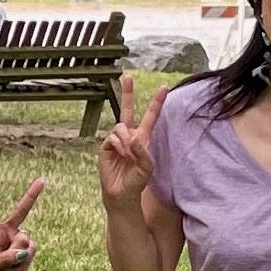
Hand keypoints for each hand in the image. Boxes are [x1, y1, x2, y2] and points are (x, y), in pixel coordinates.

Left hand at [0, 176, 45, 270]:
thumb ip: (2, 259)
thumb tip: (23, 251)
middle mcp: (6, 231)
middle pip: (21, 211)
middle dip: (32, 195)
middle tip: (42, 180)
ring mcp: (19, 239)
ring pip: (23, 239)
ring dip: (15, 253)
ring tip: (6, 264)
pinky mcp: (30, 248)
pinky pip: (29, 250)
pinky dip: (22, 260)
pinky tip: (15, 265)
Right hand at [97, 74, 163, 207]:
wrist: (121, 193)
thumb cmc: (137, 181)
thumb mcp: (147, 167)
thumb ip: (143, 151)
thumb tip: (133, 138)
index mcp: (143, 138)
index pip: (151, 117)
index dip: (157, 102)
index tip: (165, 87)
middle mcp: (129, 136)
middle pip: (128, 109)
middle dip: (128, 93)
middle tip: (128, 76)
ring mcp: (117, 140)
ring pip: (120, 127)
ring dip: (125, 140)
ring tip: (128, 155)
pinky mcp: (106, 146)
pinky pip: (112, 137)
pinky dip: (118, 146)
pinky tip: (120, 155)